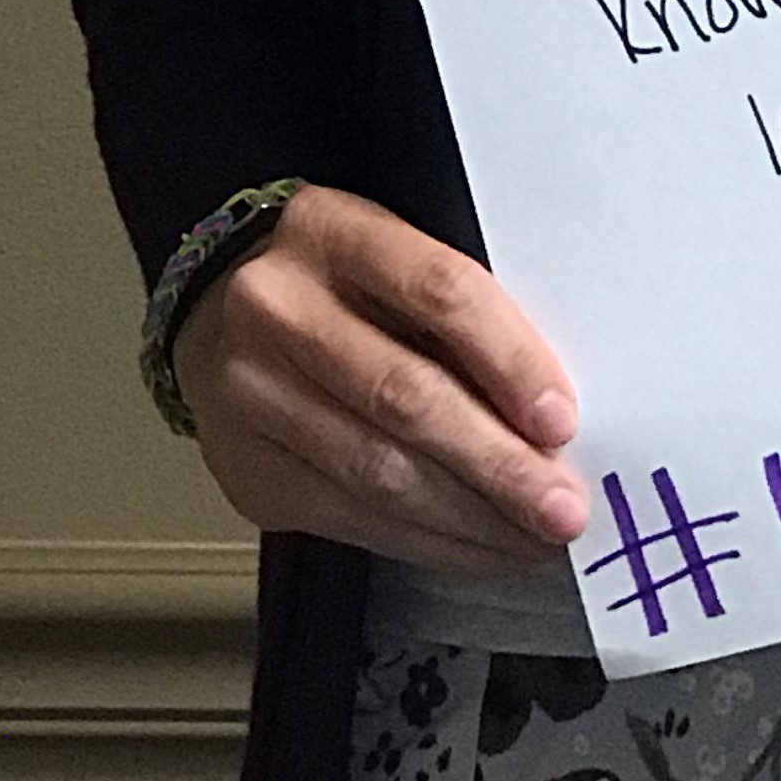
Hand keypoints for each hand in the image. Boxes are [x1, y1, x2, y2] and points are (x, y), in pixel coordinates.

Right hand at [173, 183, 589, 569]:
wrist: (218, 312)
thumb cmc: (338, 283)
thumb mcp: (396, 255)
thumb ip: (462, 315)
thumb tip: (551, 412)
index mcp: (334, 233)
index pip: (438, 292)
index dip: (508, 360)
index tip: (561, 418)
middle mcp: (280, 310)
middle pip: (405, 395)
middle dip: (497, 464)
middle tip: (562, 509)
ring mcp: (252, 395)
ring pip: (376, 470)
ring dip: (470, 517)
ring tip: (533, 539)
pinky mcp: (248, 470)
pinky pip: (349, 519)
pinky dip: (426, 542)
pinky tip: (477, 547)